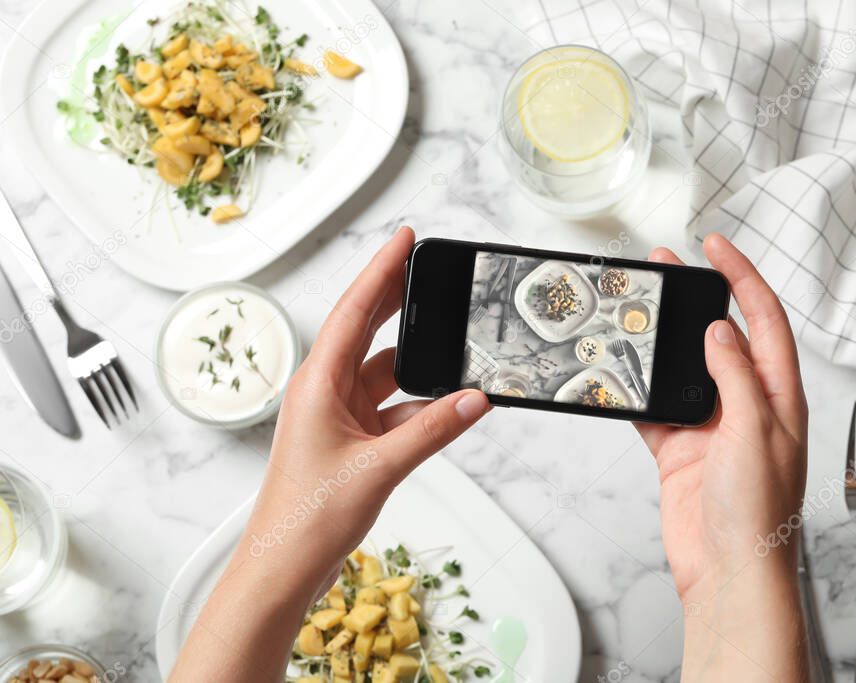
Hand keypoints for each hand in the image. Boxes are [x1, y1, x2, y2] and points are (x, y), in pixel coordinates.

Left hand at [249, 226, 490, 585]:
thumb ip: (433, 431)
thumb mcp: (380, 468)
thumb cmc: (306, 517)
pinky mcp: (351, 439)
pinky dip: (419, 406)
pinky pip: (392, 408)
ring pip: (385, 373)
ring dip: (418, 368)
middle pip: (368, 330)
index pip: (354, 310)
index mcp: (318, 383)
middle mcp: (325, 390)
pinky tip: (447, 409)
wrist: (284, 565)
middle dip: (400, 301)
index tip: (405, 239)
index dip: (381, 271)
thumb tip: (474, 400)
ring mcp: (338, 415)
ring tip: (455, 351)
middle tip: (431, 271)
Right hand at [637, 233, 807, 681]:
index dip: (742, 278)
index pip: (764, 321)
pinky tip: (617, 372)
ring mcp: (711, 427)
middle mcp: (746, 405)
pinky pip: (654, 408)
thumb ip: (737, 378)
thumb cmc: (757, 513)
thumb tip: (720, 332)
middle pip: (720, 336)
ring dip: (661, 341)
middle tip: (666, 268)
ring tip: (635, 309)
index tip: (715, 247)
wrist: (728, 571)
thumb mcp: (755, 433)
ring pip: (683, 368)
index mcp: (779, 396)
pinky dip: (635, 390)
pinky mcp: (680, 449)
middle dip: (696, 299)